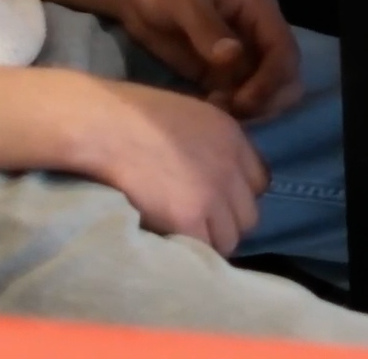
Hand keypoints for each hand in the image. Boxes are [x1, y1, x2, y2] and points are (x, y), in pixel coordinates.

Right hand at [63, 73, 267, 253]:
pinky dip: (191, 251)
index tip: (219, 202)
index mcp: (234, 138)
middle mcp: (231, 168)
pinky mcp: (188, 218)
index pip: (260, 183)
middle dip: (227, 223)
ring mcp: (212, 196)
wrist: (107, 126)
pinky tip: (172, 241)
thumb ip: (215, 144)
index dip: (238, 196)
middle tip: (200, 224)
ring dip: (210, 241)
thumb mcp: (194, 116)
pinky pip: (203, 250)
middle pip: (249, 216)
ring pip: (229, 239)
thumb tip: (220, 172)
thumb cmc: (137, 116)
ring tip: (185, 237)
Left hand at [113, 0, 306, 121]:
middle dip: (267, 99)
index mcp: (259, 9)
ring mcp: (240, 55)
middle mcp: (257, 34)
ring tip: (216, 113)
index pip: (283, 51)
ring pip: (264, 91)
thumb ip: (207, 28)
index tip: (244, 102)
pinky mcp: (219, 72)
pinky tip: (208, 111)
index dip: (272, 80)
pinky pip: (237, 97)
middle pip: (284, 76)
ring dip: (249, 109)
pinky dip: (230, 110)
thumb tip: (233, 57)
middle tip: (234, 113)